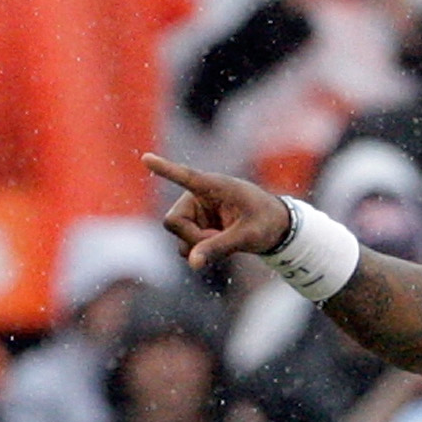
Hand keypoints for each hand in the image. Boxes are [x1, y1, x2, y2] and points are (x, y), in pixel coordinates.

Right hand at [145, 155, 294, 268]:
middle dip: (193, 238)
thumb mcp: (247, 236)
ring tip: (225, 241)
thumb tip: (192, 263)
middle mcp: (197, 196)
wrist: (275, 227)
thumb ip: (219, 247)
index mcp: (213, 186)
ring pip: (179, 238)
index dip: (165, 169)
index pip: (185, 176)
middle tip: (219, 241)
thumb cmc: (265, 222)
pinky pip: (187, 247)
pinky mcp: (195, 227)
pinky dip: (200, 253)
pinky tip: (219, 245)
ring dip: (198, 247)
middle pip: (173, 222)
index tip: (146, 158)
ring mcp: (194, 213)